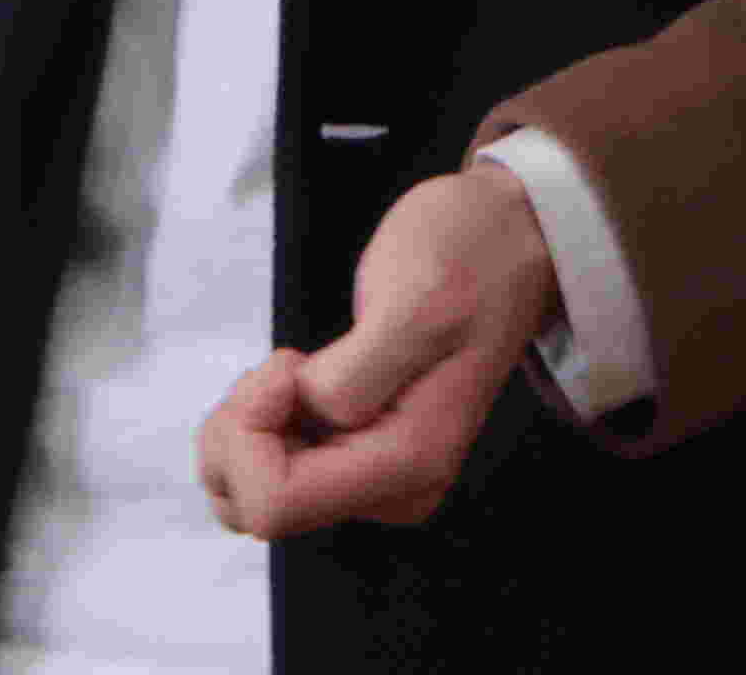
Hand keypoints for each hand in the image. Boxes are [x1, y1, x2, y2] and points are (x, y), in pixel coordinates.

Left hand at [196, 162, 559, 539]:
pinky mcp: (355, 454)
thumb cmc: (466, 258)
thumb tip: (307, 418)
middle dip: (242, 428)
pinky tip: (299, 377)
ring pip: (252, 491)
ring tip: (296, 365)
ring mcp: (373, 476)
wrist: (503, 241)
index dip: (250, 431)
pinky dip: (259, 420)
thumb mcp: (412, 302)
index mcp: (408, 464)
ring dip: (246, 423)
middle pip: (255, 504)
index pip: (275, 503)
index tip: (288, 364)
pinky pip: (270, 467)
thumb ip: (354, 376)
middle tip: (287, 361)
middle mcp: (391, 489)